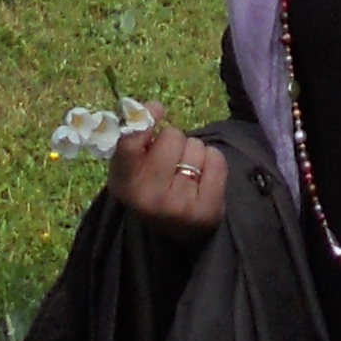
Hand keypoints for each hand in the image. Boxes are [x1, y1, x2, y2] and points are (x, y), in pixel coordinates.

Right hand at [107, 108, 227, 235]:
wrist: (178, 232)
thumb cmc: (153, 186)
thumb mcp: (134, 165)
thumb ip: (136, 135)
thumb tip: (153, 107)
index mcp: (123, 182)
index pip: (129, 142)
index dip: (146, 120)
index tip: (157, 111)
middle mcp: (147, 197)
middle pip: (172, 136)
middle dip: (175, 142)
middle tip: (172, 161)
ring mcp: (177, 206)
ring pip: (196, 147)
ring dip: (194, 154)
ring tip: (187, 173)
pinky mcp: (206, 211)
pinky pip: (216, 160)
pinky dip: (213, 163)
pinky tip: (204, 180)